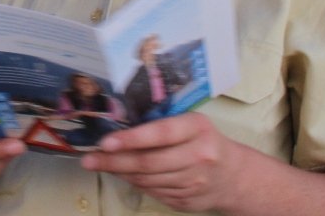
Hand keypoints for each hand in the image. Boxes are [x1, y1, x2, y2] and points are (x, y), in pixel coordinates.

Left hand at [81, 112, 242, 212]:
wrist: (235, 176)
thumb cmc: (202, 141)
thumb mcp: (188, 124)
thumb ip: (160, 125)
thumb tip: (117, 132)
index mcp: (197, 128)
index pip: (160, 133)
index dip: (131, 139)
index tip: (105, 142)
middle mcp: (199, 155)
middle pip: (149, 162)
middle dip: (114, 161)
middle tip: (89, 159)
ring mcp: (195, 182)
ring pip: (147, 180)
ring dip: (121, 173)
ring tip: (101, 165)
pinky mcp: (189, 201)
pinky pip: (153, 192)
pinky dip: (135, 183)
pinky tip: (125, 175)